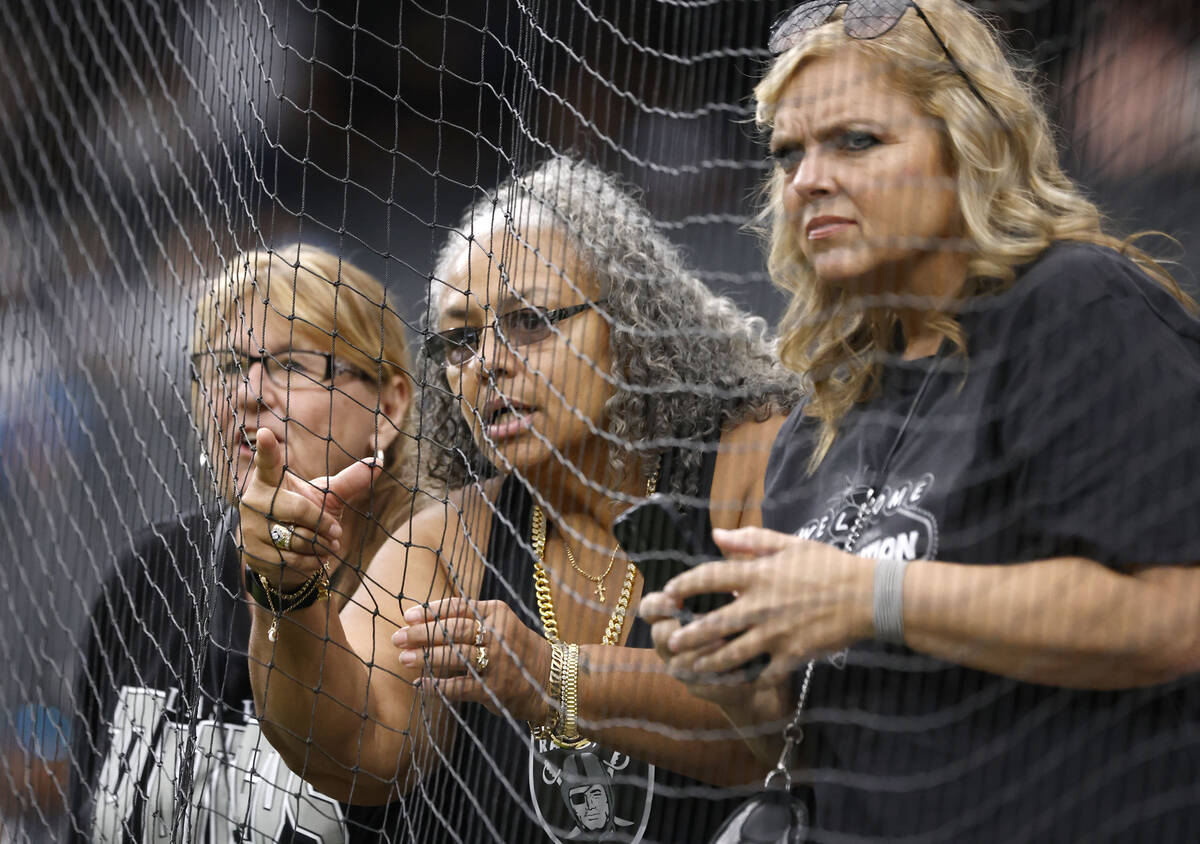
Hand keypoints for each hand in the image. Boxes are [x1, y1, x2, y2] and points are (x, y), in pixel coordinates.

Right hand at [238, 427, 379, 588]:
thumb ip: (349, 481)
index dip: (266, 448)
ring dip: (321, 544)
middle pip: (299, 509)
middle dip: (323, 523)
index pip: (268, 462)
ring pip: (296, 538)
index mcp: (270, 480)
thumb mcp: (326, 497)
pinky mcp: (254, 554)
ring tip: (328, 544)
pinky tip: (319, 558)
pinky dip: (312, 561)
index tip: (264, 433)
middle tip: (337, 531)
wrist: (286, 554)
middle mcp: (255, 501)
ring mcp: (251, 528)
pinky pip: (292, 559)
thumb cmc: (306, 515)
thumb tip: (380, 462)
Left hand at [394, 598, 551, 722]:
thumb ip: (470, 621)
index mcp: (497, 613)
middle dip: (422, 634)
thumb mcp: (500, 625)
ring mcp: (497, 661)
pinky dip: (437, 686)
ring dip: (425, 657)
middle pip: (453, 630)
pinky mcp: (494, 688)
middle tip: (398, 637)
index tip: (408, 616)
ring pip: (454, 656)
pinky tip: (421, 684)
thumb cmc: (517, 650)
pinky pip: (459, 686)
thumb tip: (424, 624)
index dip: (431, 611)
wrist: (552, 678)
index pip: (458, 607)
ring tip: (403, 658)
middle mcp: (498, 634)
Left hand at [658, 527, 874, 686]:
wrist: (869, 596)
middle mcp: (761, 604)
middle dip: (688, 635)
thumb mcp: (790, 544)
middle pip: (714, 623)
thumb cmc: (830, 566)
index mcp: (758, 574)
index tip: (671, 591)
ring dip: (707, 662)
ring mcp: (776, 633)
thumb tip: (717, 535)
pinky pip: (763, 671)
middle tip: (670, 641)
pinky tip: (731, 683)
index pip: (710, 577)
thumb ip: (751, 541)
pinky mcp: (792, 654)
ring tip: (689, 667)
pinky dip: (746, 679)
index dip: (685, 584)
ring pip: (732, 653)